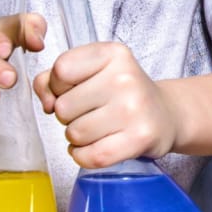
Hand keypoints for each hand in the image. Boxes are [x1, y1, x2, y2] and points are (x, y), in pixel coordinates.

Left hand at [35, 42, 179, 166]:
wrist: (165, 115)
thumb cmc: (121, 93)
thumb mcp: (91, 71)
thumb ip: (54, 78)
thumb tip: (46, 102)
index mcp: (112, 54)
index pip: (61, 70)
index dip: (58, 86)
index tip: (73, 90)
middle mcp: (125, 78)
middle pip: (63, 107)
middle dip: (68, 115)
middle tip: (89, 113)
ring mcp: (133, 109)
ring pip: (74, 134)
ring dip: (77, 137)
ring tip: (96, 129)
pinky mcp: (138, 139)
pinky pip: (90, 156)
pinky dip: (83, 156)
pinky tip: (94, 147)